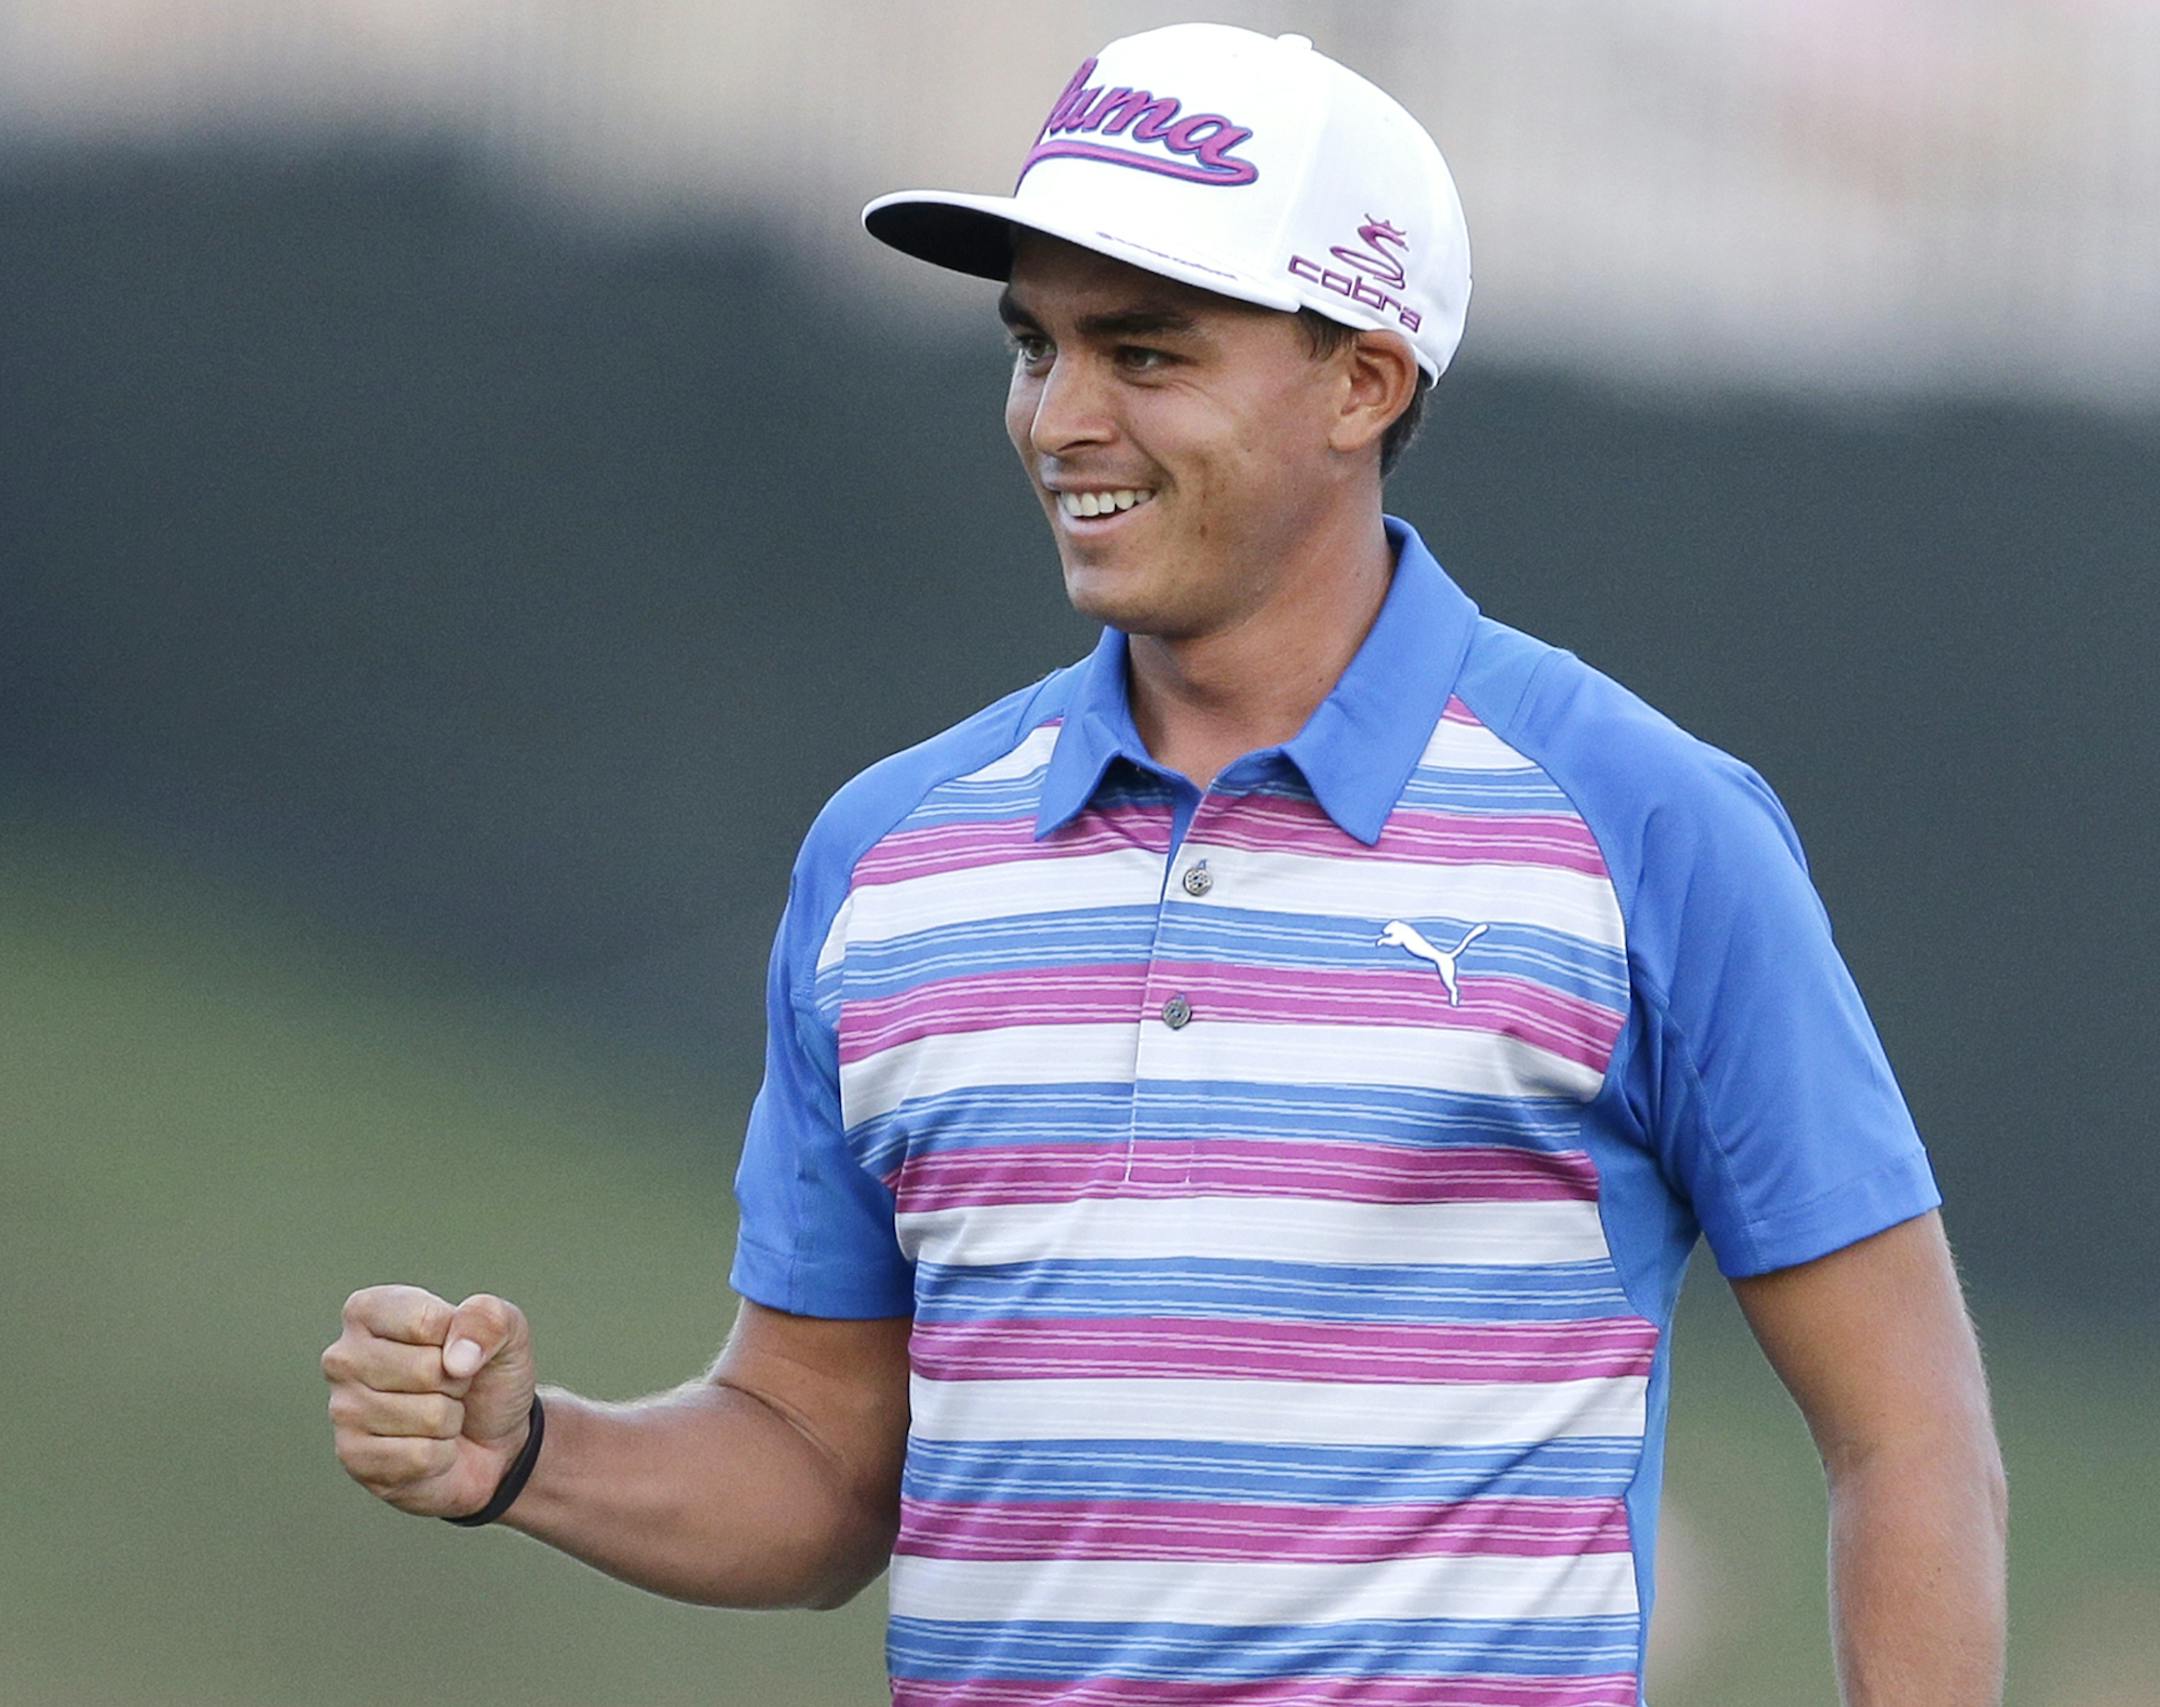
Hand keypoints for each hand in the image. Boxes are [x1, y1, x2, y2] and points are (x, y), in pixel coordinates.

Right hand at [321, 1284, 536, 1518]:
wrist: (491, 1438)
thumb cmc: (485, 1373)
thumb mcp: (506, 1331)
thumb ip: (489, 1319)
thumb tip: (457, 1360)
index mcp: (369, 1311)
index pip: (425, 1322)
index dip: (460, 1339)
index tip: (456, 1347)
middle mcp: (342, 1357)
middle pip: (425, 1370)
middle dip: (456, 1383)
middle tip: (450, 1387)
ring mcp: (342, 1410)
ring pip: (427, 1416)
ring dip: (449, 1420)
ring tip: (438, 1415)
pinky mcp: (352, 1459)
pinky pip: (420, 1457)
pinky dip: (440, 1455)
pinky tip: (428, 1447)